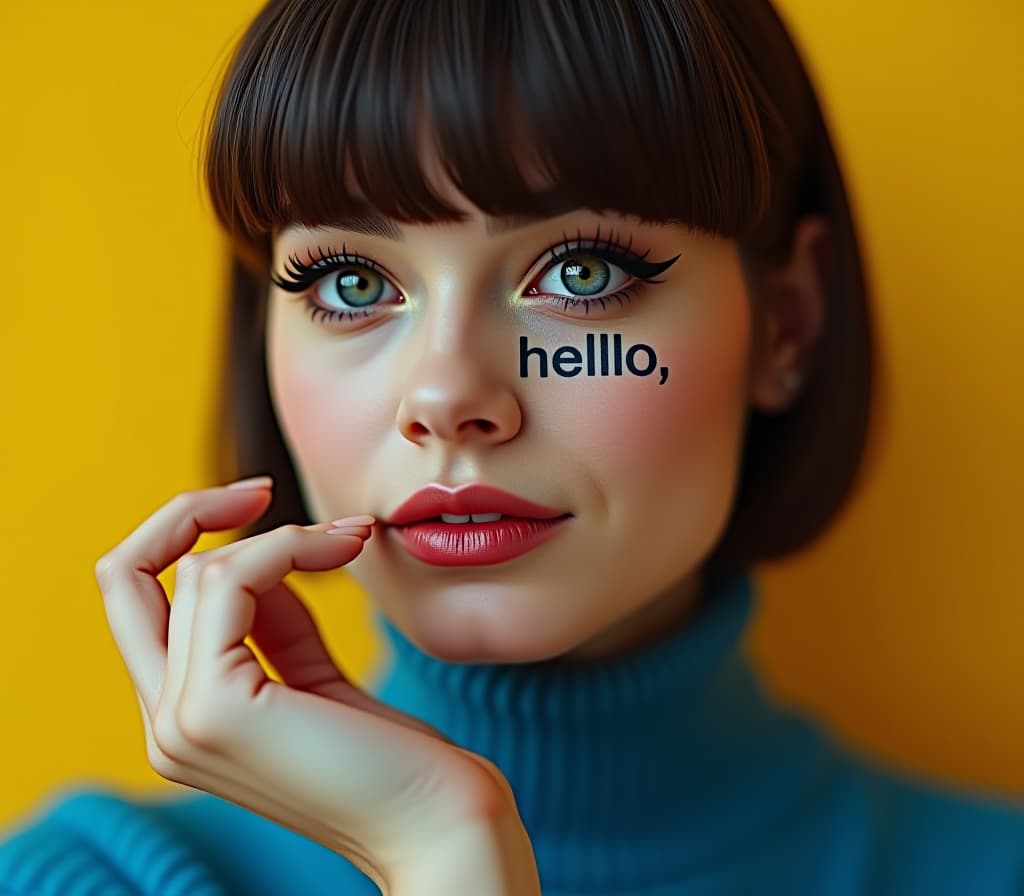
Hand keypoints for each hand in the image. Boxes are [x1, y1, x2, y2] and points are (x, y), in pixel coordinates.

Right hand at [93, 478, 539, 894]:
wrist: (441, 820)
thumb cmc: (393, 754)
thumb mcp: (314, 674)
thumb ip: (274, 624)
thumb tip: (258, 553)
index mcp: (185, 718)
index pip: (138, 600)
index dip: (182, 537)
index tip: (254, 504)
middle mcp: (166, 724)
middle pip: (124, 577)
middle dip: (187, 512)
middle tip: (262, 489)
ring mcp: (182, 722)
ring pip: (196, 571)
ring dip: (283, 536)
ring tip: (351, 540)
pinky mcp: (216, 709)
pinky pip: (231, 581)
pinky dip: (290, 546)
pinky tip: (344, 548)